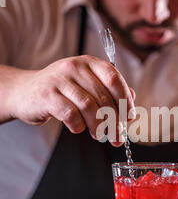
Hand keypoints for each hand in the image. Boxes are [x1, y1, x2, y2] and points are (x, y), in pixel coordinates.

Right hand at [9, 55, 135, 144]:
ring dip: (98, 125)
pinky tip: (77, 128)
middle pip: (103, 96)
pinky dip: (78, 125)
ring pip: (89, 106)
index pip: (114, 78)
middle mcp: (75, 67)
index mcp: (89, 63)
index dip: (125, 100)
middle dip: (114, 121)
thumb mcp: (85, 85)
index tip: (129, 117)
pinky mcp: (47, 95)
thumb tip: (132, 98)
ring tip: (99, 134)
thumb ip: (108, 90)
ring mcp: (60, 79)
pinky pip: (70, 114)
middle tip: (117, 136)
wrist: (24, 91)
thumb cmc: (61, 91)